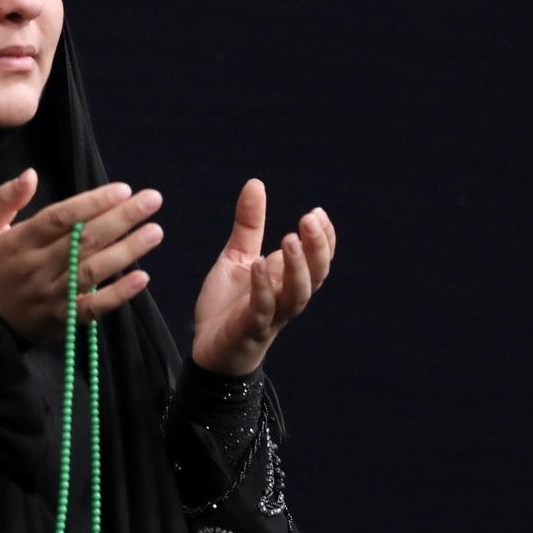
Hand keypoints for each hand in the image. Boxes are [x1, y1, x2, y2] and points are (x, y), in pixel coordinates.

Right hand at [0, 169, 165, 339]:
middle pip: (83, 240)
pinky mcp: (62, 319)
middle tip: (152, 200)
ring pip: (93, 271)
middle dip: (121, 218)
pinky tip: (142, 279)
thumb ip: (3, 199)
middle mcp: (38, 267)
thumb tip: (30, 174)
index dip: (92, 203)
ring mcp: (52, 295)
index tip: (122, 189)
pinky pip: (93, 307)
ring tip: (155, 231)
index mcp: (18, 242)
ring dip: (127, 251)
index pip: (60, 218)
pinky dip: (118, 295)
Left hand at [190, 179, 335, 376]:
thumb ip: (248, 225)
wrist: (209, 349)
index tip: (318, 213)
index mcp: (287, 279)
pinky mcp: (250, 329)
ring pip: (297, 294)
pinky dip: (262, 288)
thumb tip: (256, 182)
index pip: (319, 259)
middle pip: (316, 274)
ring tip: (289, 239)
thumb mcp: (237, 257)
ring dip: (297, 267)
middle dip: (317, 247)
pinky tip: (258, 264)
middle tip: (309, 219)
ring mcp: (271, 315)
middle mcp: (286, 297)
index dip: (324, 238)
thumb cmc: (228, 305)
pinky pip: (262, 309)